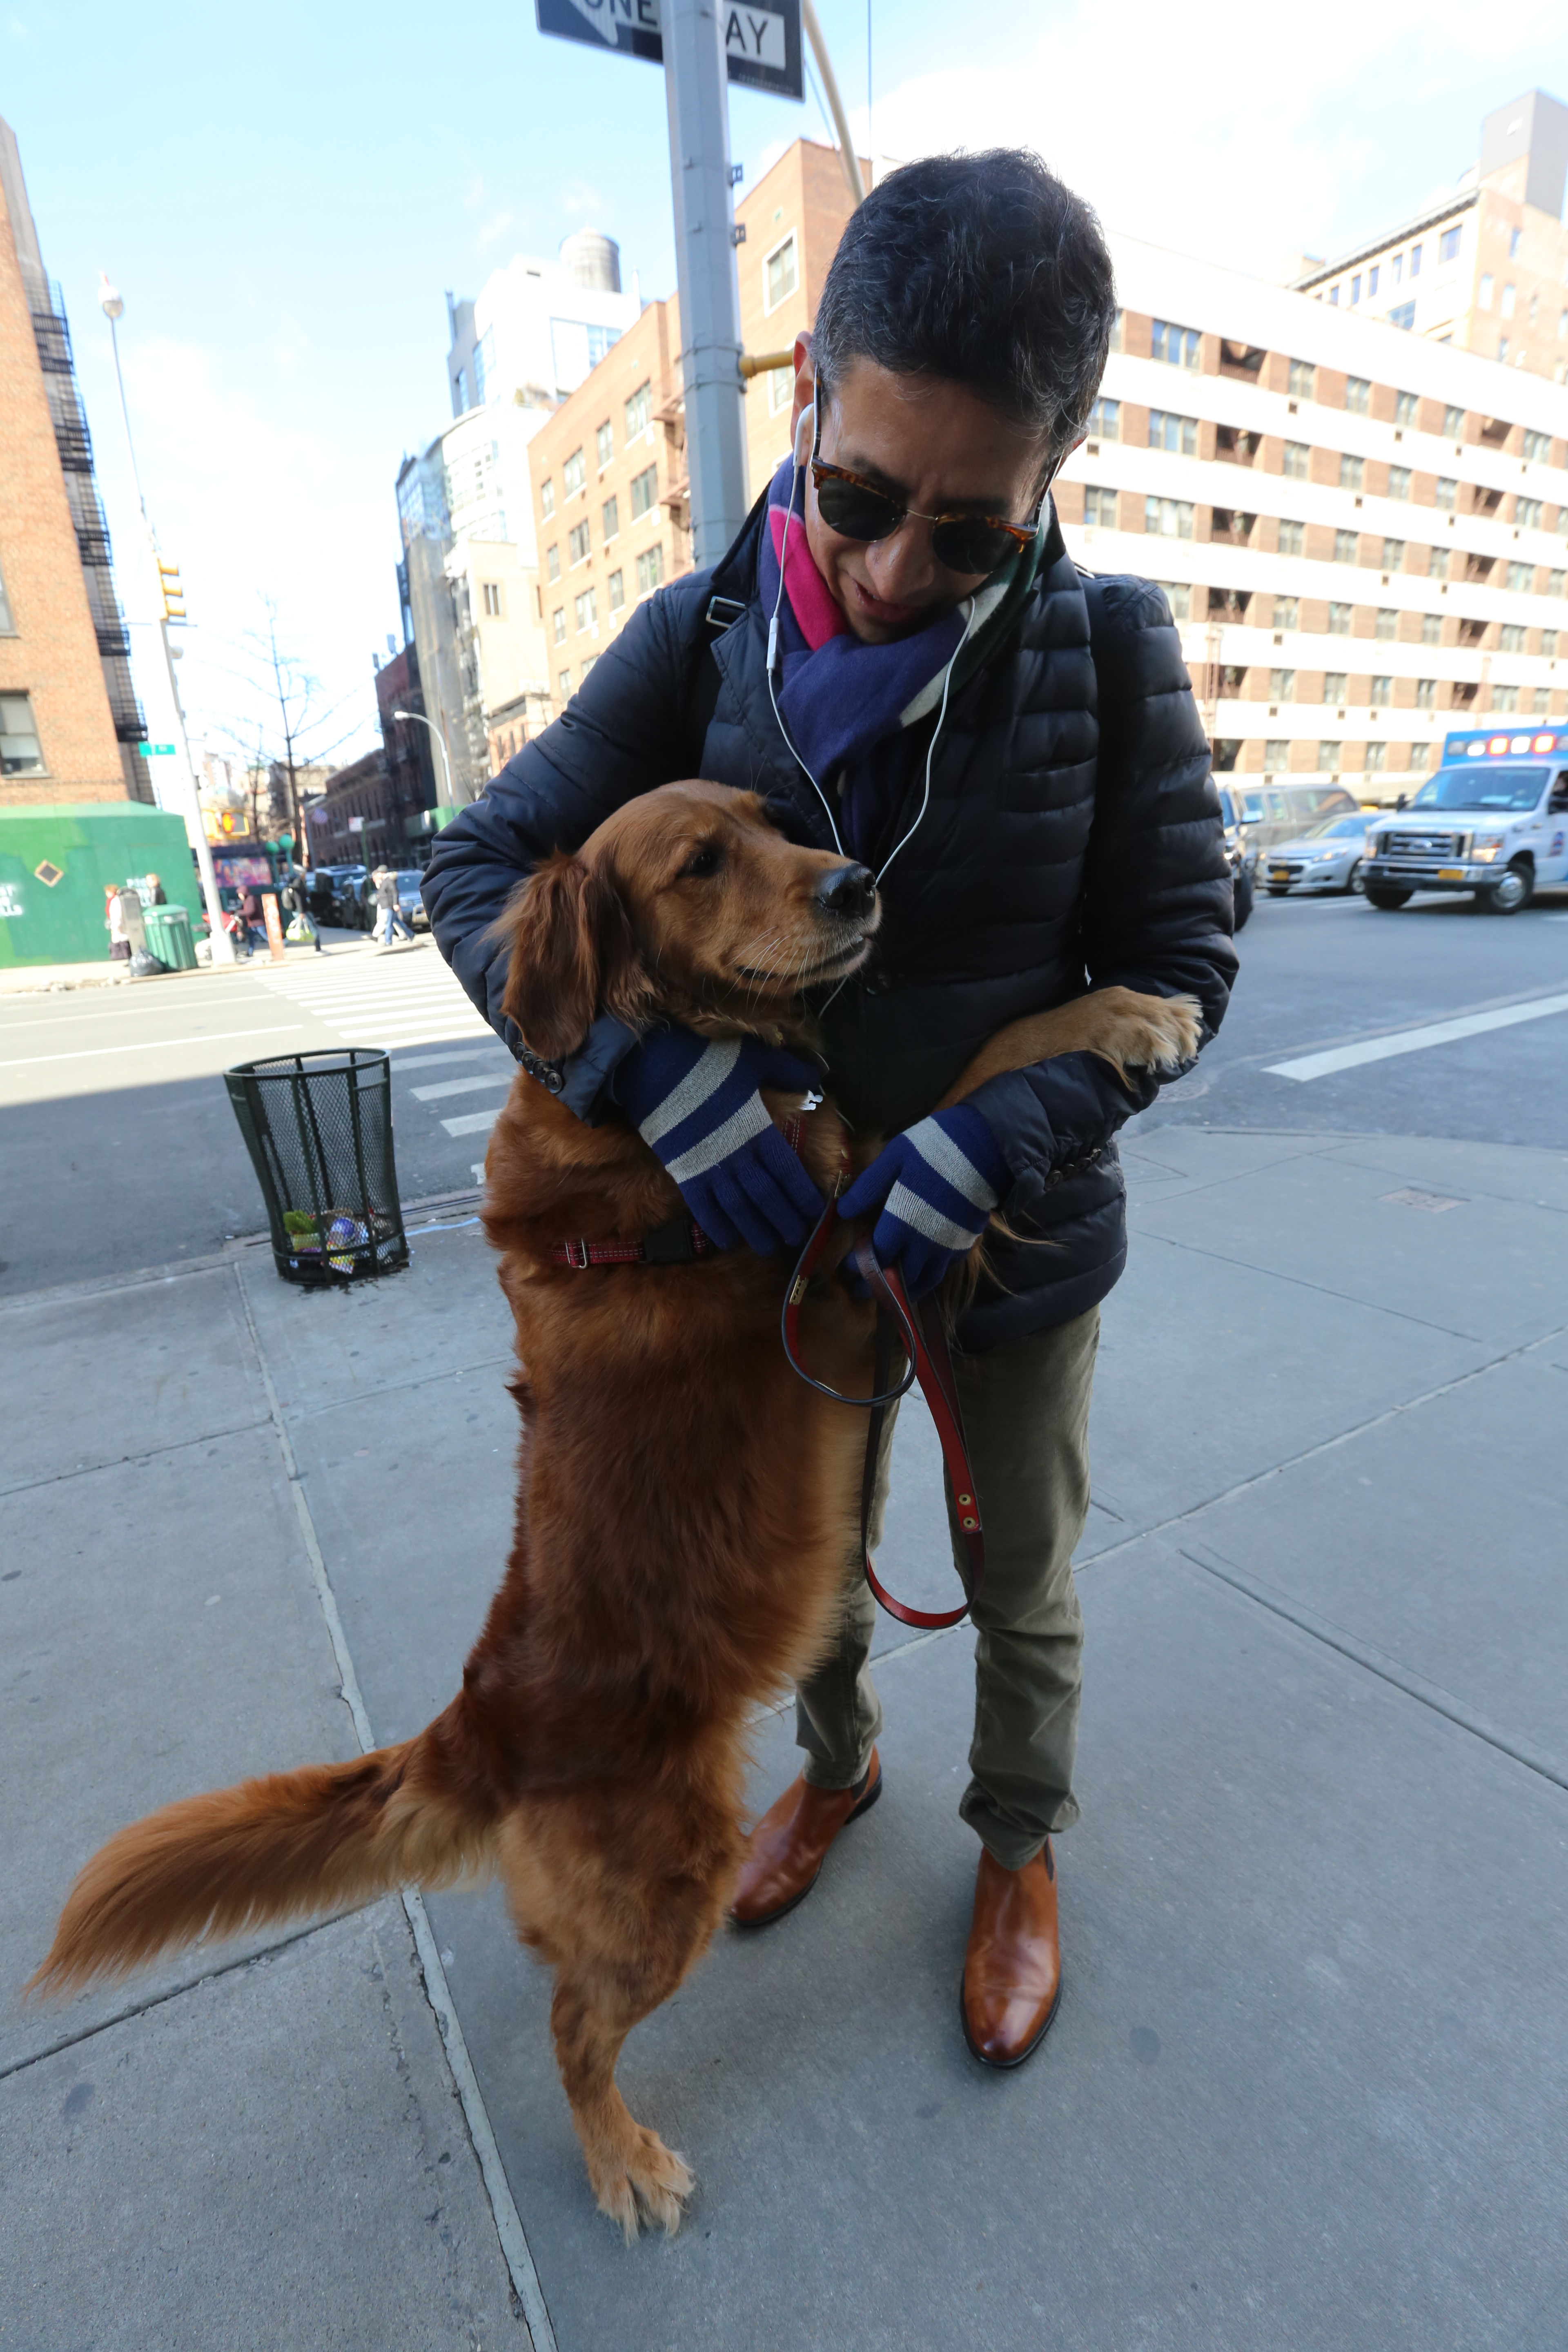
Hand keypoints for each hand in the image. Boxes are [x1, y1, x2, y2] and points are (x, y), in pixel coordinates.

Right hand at [612, 1027, 824, 1254]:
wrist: (654, 1065)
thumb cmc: (707, 1060)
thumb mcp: (755, 1059)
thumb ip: (788, 1071)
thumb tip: (819, 1075)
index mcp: (758, 1129)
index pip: (788, 1171)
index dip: (803, 1194)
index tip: (815, 1211)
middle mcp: (737, 1154)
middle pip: (767, 1197)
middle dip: (784, 1220)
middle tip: (797, 1237)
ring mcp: (709, 1167)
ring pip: (739, 1209)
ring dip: (756, 1231)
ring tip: (770, 1247)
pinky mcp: (683, 1172)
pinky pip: (703, 1208)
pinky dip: (716, 1226)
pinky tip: (727, 1241)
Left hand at [837, 1105, 1006, 1298]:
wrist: (987, 1148)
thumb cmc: (935, 1150)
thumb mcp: (894, 1158)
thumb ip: (869, 1187)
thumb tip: (844, 1211)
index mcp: (902, 1223)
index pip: (875, 1257)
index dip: (859, 1267)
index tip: (847, 1271)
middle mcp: (925, 1244)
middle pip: (898, 1277)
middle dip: (877, 1287)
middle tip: (861, 1291)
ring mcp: (948, 1247)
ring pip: (924, 1281)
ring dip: (904, 1290)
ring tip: (891, 1293)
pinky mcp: (966, 1243)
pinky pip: (945, 1270)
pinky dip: (929, 1277)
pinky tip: (922, 1273)